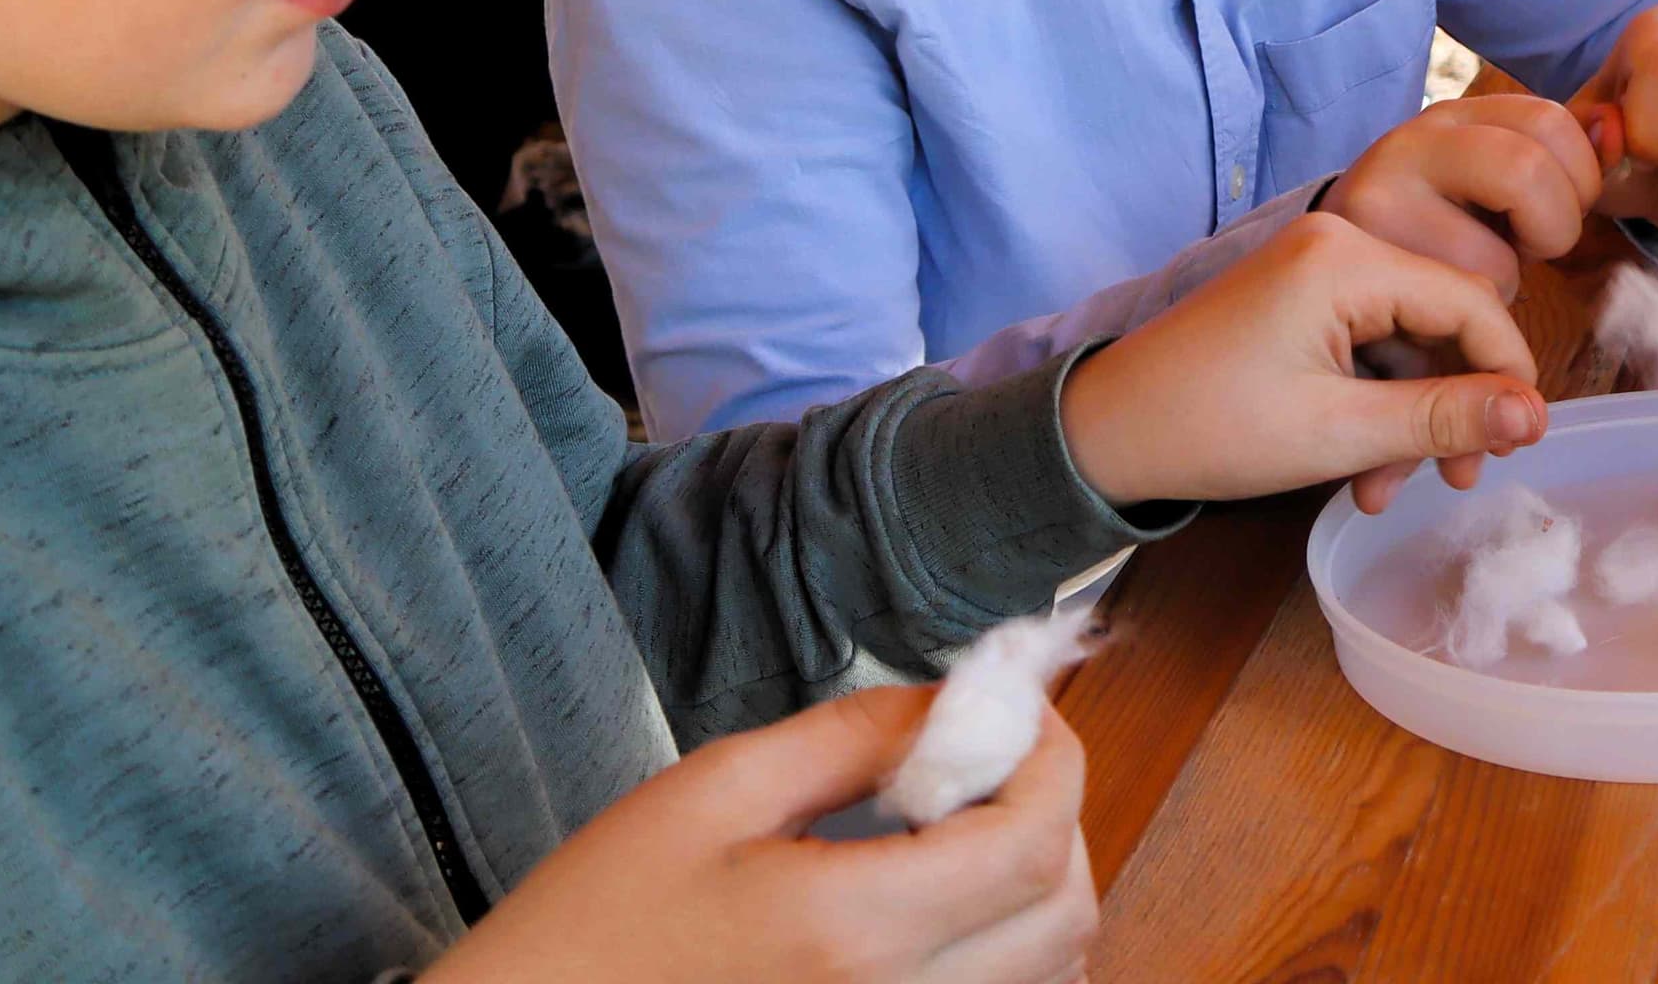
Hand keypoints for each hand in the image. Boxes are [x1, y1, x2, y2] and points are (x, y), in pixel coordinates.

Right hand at [426, 688, 1091, 983]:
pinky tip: (936, 899)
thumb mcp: (711, 793)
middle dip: (1050, 816)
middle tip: (984, 757)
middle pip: (1062, 912)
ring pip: (1047, 971)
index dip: (1050, 755)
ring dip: (1033, 887)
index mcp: (856, 929)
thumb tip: (951, 700)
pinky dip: (1003, 949)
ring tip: (955, 827)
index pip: (1032, 838)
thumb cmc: (595, 925)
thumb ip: (849, 739)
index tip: (1018, 707)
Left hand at [1061, 213, 1547, 514]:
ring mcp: (1314, 266)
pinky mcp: (1299, 295)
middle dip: (1457, 401)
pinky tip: (1366, 464)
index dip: (1508, 372)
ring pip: (1408, 336)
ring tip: (1393, 486)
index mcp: (1345, 257)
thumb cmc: (1212, 429)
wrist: (1106, 431)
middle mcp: (1336, 242)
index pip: (1470, 300)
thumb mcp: (1340, 433)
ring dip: (1415, 412)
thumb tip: (1535, 416)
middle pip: (1442, 316)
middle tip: (1460, 479)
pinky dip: (1379, 399)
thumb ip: (1444, 418)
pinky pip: (1370, 340)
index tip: (1521, 442)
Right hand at [1320, 95, 1605, 294]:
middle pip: (1526, 169)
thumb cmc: (1441, 231)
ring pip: (1496, 256)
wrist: (1335, 273)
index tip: (1551, 209)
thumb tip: (1614, 129)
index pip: (1551, 120)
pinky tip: (1447, 304)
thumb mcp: (1495, 181)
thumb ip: (1558, 160)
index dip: (1578, 177)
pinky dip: (1475, 318)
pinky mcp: (1366, 266)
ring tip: (1479, 279)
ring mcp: (1380, 203)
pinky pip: (1455, 308)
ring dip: (1507, 284)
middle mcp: (1410, 143)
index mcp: (1455, 116)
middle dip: (1553, 227)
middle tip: (1531, 249)